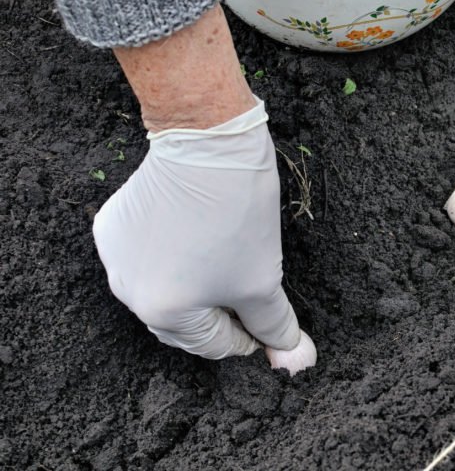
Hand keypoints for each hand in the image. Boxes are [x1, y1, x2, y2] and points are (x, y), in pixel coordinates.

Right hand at [93, 99, 313, 367]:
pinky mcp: (112, 224)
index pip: (214, 344)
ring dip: (196, 286)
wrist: (208, 142)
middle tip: (253, 294)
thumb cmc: (236, 212)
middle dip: (221, 313)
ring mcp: (114, 257)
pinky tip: (198, 238)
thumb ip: (276, 326)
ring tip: (228, 262)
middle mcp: (127, 291)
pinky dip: (172, 257)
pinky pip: (146, 257)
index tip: (270, 323)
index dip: (250, 335)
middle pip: (185, 322)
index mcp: (162, 312)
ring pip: (164, 289)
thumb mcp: (264, 278)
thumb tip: (295, 359)